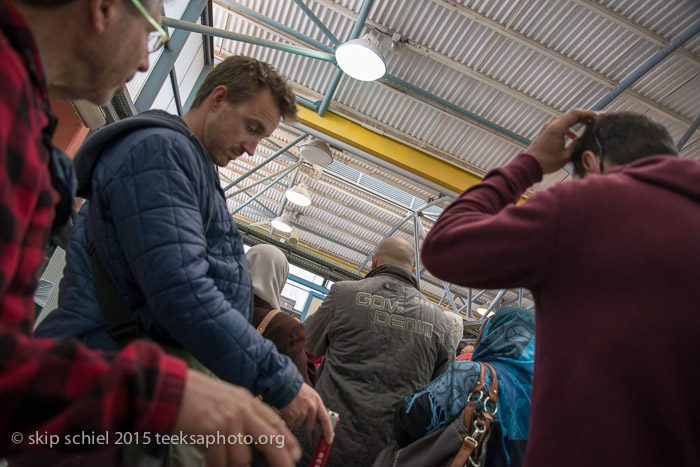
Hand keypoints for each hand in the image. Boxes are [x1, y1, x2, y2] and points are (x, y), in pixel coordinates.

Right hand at [173, 369, 300, 466]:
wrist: (171, 389)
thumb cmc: (195, 396)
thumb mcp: (227, 399)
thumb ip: (243, 416)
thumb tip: (256, 440)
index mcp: (247, 401)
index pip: (275, 422)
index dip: (288, 441)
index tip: (294, 455)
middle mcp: (242, 410)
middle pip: (270, 441)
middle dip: (280, 460)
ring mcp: (228, 421)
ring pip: (243, 457)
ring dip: (233, 465)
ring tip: (222, 461)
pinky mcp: (212, 431)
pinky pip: (221, 461)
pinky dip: (216, 466)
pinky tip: (212, 464)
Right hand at [279, 382, 334, 442]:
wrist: (283, 384)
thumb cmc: (296, 389)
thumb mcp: (310, 395)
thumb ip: (315, 406)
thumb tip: (320, 419)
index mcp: (317, 401)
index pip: (325, 419)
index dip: (328, 431)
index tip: (329, 439)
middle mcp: (311, 407)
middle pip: (311, 426)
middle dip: (306, 423)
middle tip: (300, 412)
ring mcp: (301, 412)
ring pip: (300, 425)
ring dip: (296, 419)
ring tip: (293, 408)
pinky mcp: (292, 416)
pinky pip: (292, 424)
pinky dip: (289, 420)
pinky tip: (288, 410)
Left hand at [526, 108, 599, 173]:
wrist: (529, 165)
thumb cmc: (546, 162)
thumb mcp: (566, 155)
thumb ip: (576, 145)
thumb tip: (583, 139)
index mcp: (557, 128)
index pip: (575, 114)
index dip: (588, 113)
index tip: (598, 116)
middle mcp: (552, 125)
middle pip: (570, 115)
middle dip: (584, 116)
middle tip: (595, 120)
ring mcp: (548, 128)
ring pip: (565, 120)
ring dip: (576, 122)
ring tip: (587, 126)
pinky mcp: (546, 133)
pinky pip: (560, 126)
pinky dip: (569, 128)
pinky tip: (574, 137)